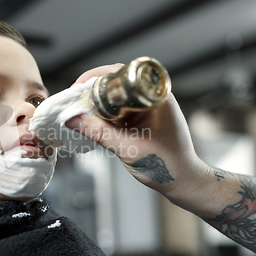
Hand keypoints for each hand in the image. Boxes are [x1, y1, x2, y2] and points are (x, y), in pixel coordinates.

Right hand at [65, 64, 210, 200]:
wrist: (183, 181)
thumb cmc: (166, 165)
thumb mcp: (127, 148)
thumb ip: (98, 132)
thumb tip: (72, 119)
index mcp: (156, 97)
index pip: (121, 74)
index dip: (96, 77)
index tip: (78, 86)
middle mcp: (153, 97)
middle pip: (116, 83)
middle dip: (93, 91)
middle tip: (75, 101)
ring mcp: (148, 108)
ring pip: (116, 97)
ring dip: (98, 104)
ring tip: (80, 112)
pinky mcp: (143, 118)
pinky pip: (120, 110)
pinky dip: (105, 114)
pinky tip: (93, 121)